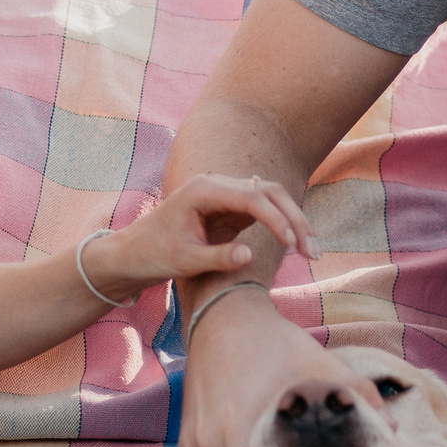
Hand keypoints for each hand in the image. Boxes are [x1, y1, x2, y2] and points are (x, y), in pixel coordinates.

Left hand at [85, 174, 316, 299]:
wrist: (133, 253)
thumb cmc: (153, 255)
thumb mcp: (183, 261)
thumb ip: (216, 257)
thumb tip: (249, 255)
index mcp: (203, 191)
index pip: (251, 197)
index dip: (276, 219)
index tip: (292, 245)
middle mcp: (217, 185)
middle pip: (269, 192)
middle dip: (295, 219)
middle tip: (314, 252)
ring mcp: (226, 195)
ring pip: (272, 198)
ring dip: (295, 222)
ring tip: (313, 252)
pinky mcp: (231, 209)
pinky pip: (266, 210)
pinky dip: (285, 226)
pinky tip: (301, 246)